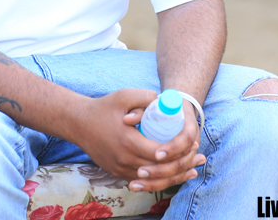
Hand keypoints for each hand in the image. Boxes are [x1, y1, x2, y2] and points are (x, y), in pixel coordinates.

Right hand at [75, 90, 204, 192]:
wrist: (79, 123)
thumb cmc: (103, 108)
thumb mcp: (124, 95)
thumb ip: (146, 97)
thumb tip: (165, 102)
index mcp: (128, 142)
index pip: (161, 155)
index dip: (179, 153)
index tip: (193, 146)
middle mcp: (124, 160)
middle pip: (160, 171)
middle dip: (182, 167)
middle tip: (198, 160)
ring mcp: (120, 170)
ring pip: (153, 180)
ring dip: (174, 177)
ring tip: (192, 172)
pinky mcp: (118, 173)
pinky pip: (143, 181)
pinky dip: (159, 180)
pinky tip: (172, 176)